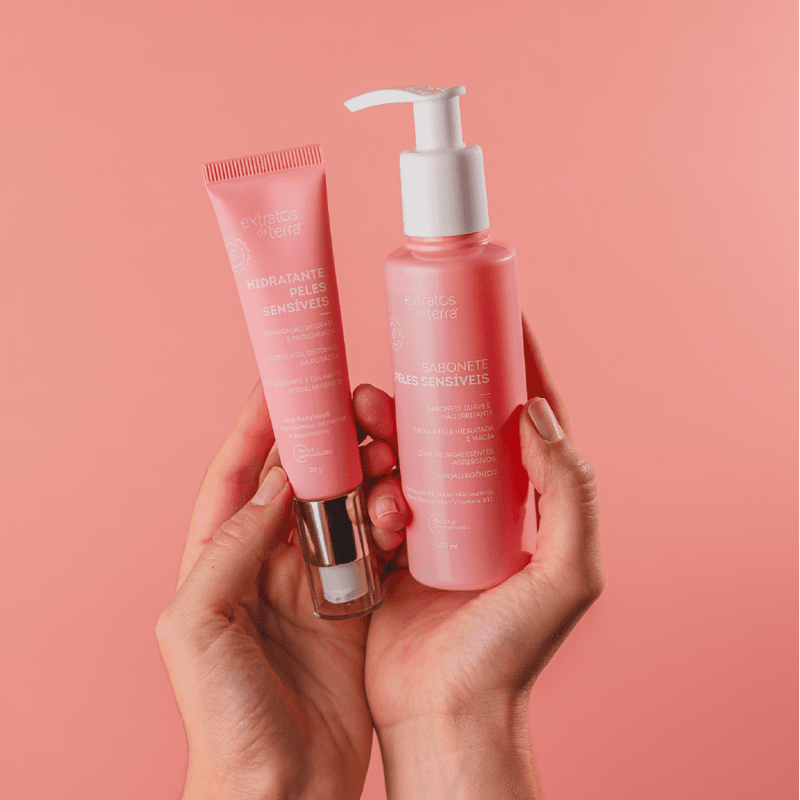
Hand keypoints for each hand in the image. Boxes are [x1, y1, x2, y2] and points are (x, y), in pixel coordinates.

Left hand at [156, 384, 373, 799]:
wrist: (280, 788)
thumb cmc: (225, 715)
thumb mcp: (198, 624)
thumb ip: (231, 545)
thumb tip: (280, 481)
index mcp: (218, 561)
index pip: (234, 476)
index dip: (255, 428)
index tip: (280, 386)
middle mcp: (265, 564)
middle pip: (296, 484)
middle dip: (324, 444)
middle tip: (357, 415)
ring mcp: (315, 582)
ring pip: (342, 507)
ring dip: (363, 477)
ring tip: (386, 458)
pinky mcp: (357, 603)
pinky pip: (376, 546)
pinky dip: (391, 520)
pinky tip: (405, 503)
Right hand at [354, 321, 603, 798]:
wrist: (444, 713)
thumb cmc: (509, 653)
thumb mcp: (566, 575)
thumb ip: (570, 493)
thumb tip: (538, 412)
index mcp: (531, 506)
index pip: (531, 418)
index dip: (518, 366)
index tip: (496, 318)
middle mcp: (485, 507)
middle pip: (456, 426)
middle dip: (425, 394)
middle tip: (390, 386)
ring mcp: (437, 523)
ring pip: (409, 452)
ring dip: (385, 430)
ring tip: (363, 422)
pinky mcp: (394, 543)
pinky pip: (377, 489)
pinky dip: (366, 473)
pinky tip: (360, 475)